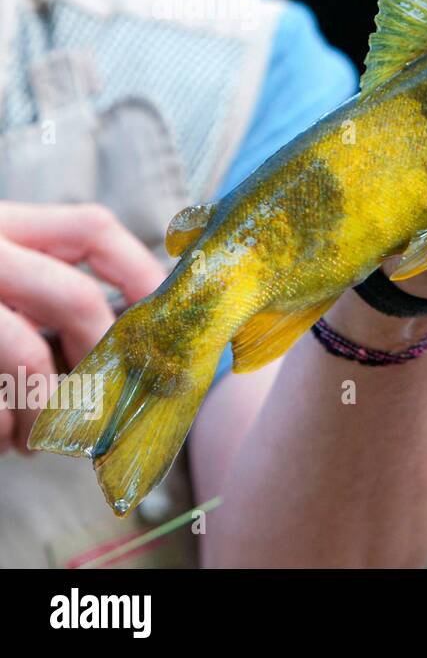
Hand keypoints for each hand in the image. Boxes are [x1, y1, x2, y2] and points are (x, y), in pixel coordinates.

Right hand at [0, 202, 164, 453]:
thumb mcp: (0, 282)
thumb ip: (47, 296)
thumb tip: (138, 346)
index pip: (91, 229)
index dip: (144, 274)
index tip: (168, 325)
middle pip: (74, 297)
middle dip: (105, 362)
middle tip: (108, 406)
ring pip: (23, 350)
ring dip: (47, 409)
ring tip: (39, 439)